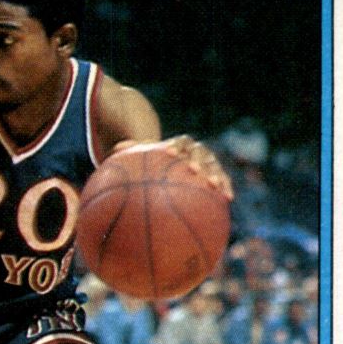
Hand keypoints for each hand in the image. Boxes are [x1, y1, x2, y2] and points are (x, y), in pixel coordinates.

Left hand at [112, 137, 233, 200]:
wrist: (172, 162)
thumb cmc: (153, 164)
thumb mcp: (141, 159)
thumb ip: (130, 153)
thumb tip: (114, 148)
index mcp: (179, 146)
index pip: (181, 143)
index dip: (177, 147)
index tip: (172, 154)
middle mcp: (195, 152)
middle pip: (202, 153)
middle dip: (201, 162)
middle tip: (196, 171)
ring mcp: (206, 164)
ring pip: (215, 166)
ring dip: (218, 176)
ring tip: (219, 188)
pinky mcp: (213, 176)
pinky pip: (221, 182)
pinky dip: (225, 188)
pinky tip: (228, 200)